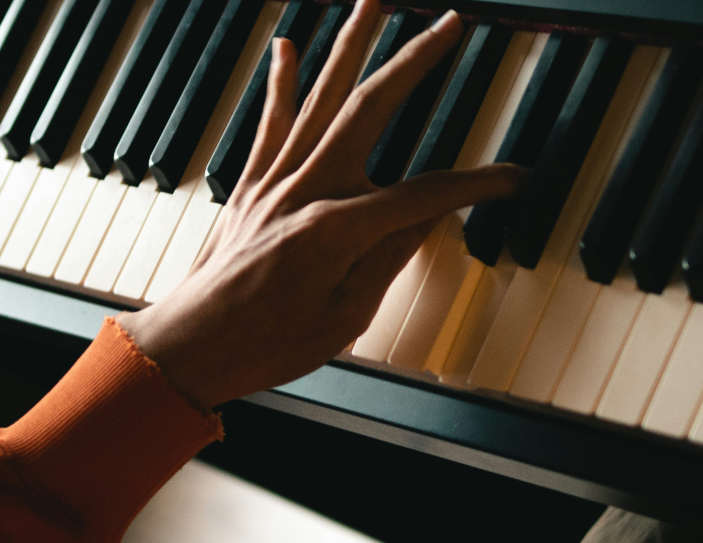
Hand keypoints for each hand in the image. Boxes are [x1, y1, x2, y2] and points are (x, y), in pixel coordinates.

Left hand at [118, 1, 523, 409]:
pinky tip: (287, 45)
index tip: (512, 178)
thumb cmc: (265, 344)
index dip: (475, 185)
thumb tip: (430, 216)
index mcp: (336, 229)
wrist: (190, 348)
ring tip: (372, 1)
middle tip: (450, 25)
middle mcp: (303, 190)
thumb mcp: (346, 315)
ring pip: (320, 98)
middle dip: (415, 60)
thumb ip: (390, 258)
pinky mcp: (250, 186)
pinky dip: (281, 83)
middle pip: (370, 108)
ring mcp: (273, 181)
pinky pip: (270, 122)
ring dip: (349, 45)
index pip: (424, 194)